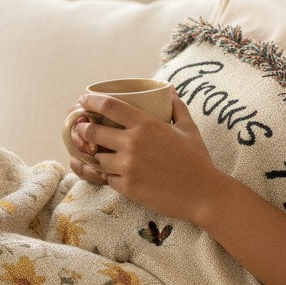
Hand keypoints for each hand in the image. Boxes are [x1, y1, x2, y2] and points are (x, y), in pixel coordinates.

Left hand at [68, 91, 221, 220]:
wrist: (203, 194)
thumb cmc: (197, 159)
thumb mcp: (189, 128)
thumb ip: (177, 107)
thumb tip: (170, 90)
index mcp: (146, 124)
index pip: (109, 106)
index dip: (91, 101)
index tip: (82, 101)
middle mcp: (132, 143)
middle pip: (93, 132)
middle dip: (83, 129)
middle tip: (82, 128)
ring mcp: (127, 167)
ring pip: (97, 158)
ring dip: (96, 154)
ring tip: (99, 152)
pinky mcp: (127, 187)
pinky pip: (107, 178)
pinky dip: (108, 174)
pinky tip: (111, 171)